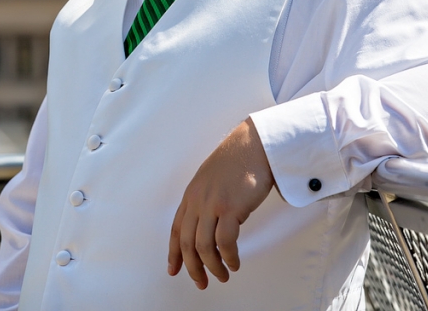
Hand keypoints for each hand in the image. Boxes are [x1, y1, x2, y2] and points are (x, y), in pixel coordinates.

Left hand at [167, 117, 273, 289]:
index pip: (175, 229)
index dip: (174, 253)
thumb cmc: (237, 160)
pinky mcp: (231, 207)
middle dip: (193, 268)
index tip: (174, 270)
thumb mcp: (210, 178)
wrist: (253, 144)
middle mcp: (198, 200)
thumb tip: (205, 223)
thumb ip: (204, 199)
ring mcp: (213, 204)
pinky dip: (229, 257)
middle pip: (187, 243)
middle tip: (202, 282)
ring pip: (204, 247)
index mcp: (191, 194)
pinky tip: (234, 262)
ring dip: (213, 266)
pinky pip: (225, 242)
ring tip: (223, 275)